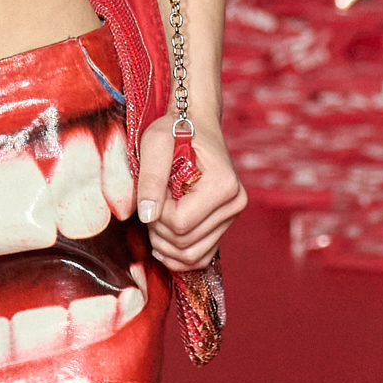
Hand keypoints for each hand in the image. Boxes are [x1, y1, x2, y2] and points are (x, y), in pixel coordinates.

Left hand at [134, 115, 248, 268]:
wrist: (194, 124)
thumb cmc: (174, 129)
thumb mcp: (155, 144)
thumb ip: (150, 178)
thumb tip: (147, 216)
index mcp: (224, 185)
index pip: (180, 223)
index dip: (156, 213)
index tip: (153, 189)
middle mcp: (234, 204)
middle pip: (185, 242)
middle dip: (158, 228)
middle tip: (152, 200)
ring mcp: (232, 217)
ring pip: (192, 255)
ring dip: (164, 243)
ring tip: (157, 214)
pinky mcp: (224, 226)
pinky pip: (200, 257)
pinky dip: (177, 256)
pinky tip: (162, 239)